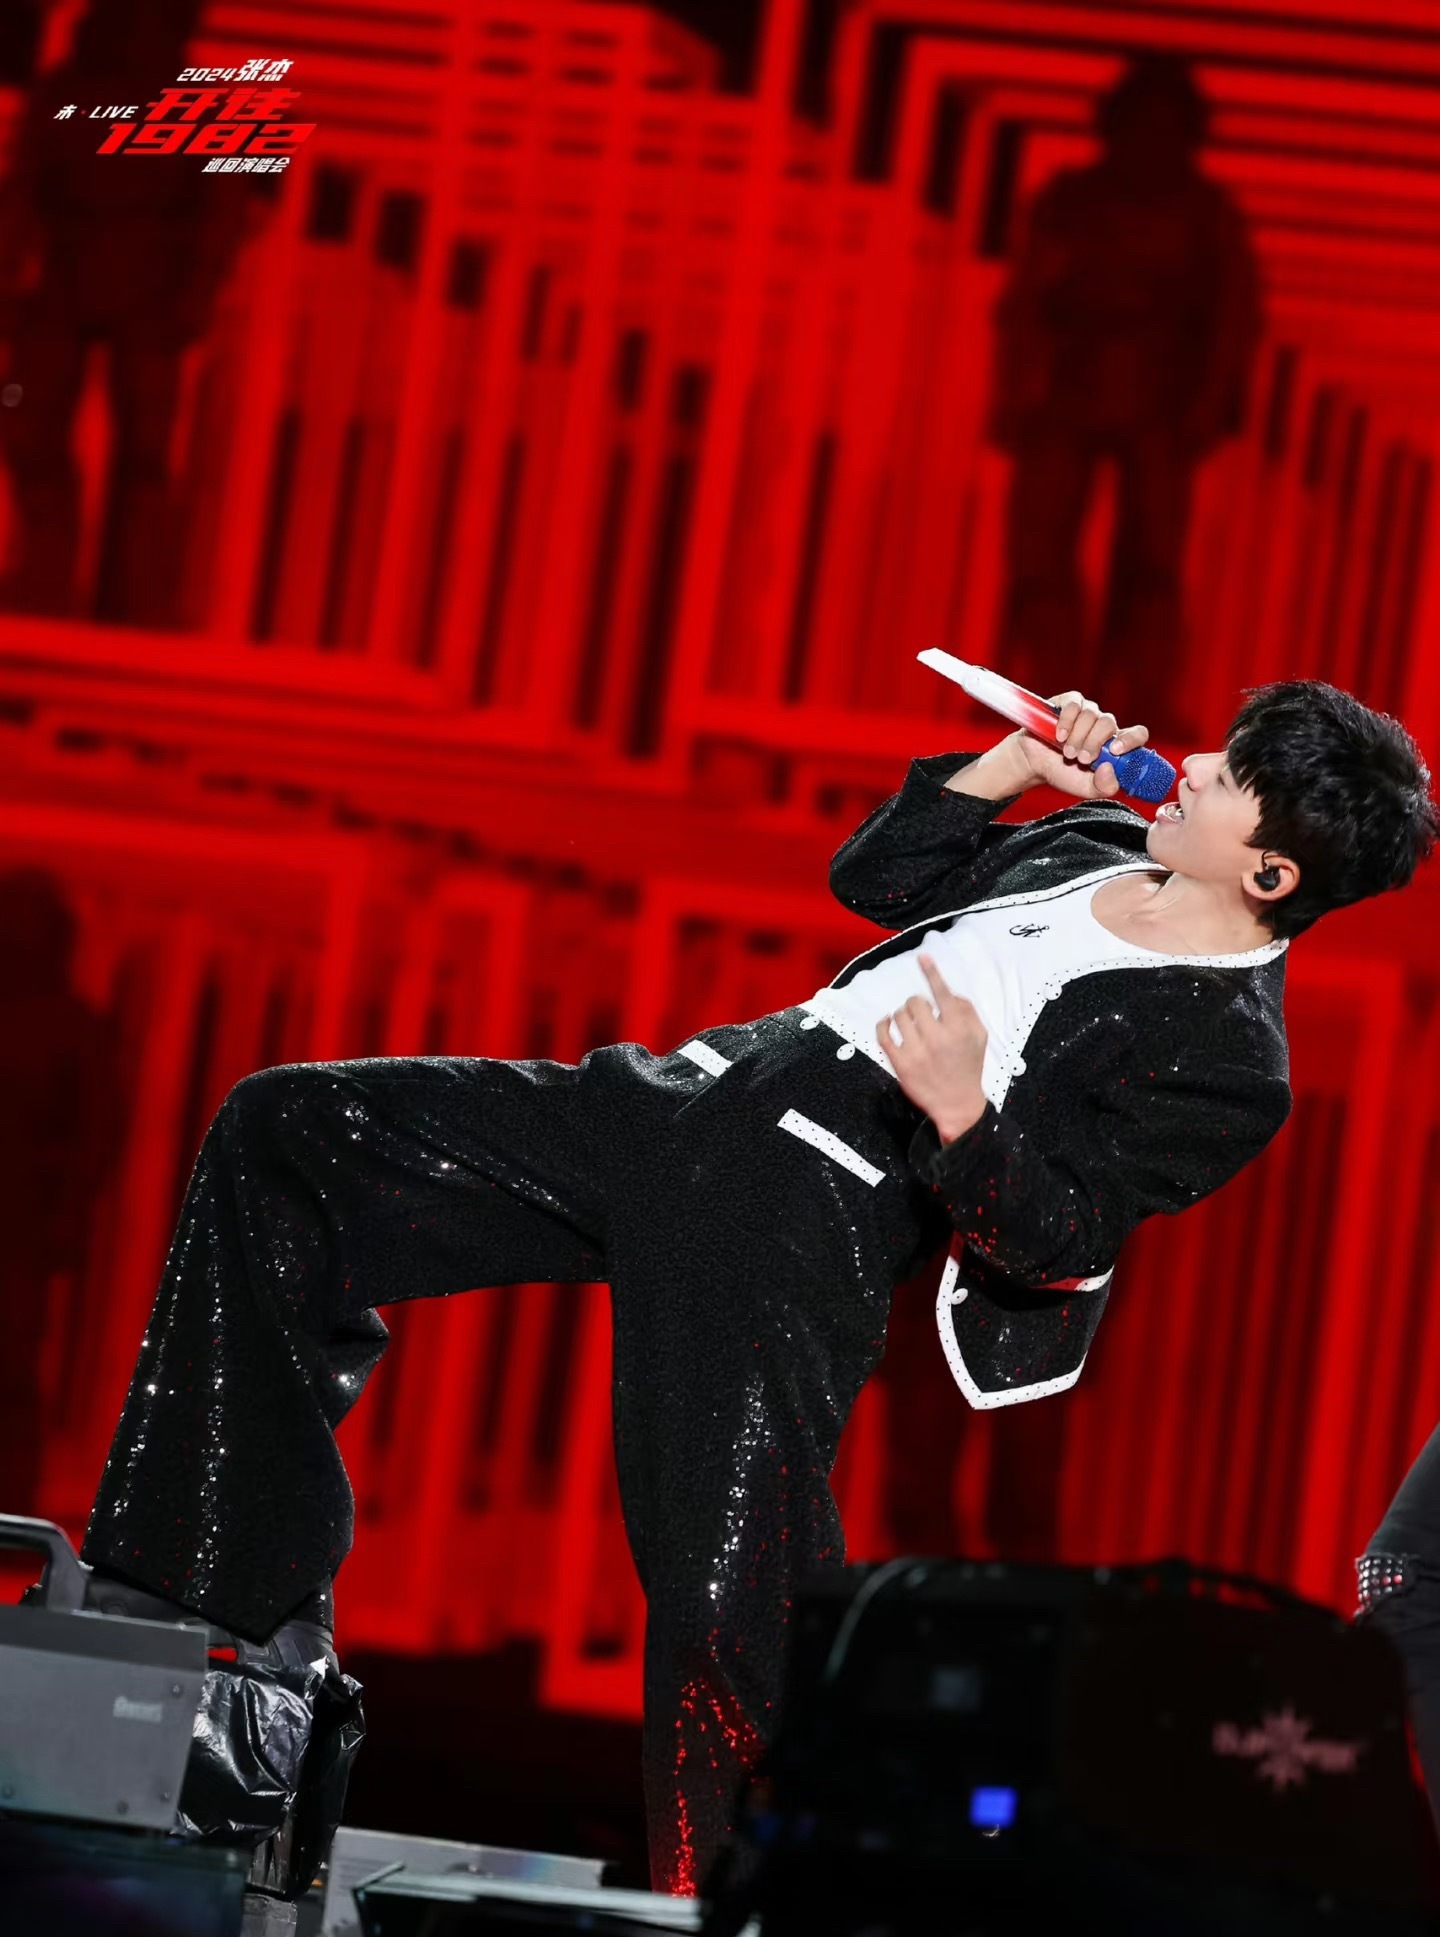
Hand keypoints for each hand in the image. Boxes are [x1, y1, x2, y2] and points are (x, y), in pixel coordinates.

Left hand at [875, 956, 986, 1143]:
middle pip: (915, 1003)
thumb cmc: (969, 1067)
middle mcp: (938, 1038)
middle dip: (916, 1004)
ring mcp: (917, 1051)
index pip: (943, 995)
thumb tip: (948, 992)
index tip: (922, 957)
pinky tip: (888, 1023)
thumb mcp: (979, 1037)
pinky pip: (883, 1035)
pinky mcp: (900, 1063)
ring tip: (910, 1025)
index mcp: (959, 1029)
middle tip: (922, 1015)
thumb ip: (967, 1011)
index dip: (932, 973)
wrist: (957, 1104)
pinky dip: (883, 1024)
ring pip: (899, 1016)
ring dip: (902, 1015)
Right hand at [1014, 695, 1150, 799]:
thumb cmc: (1063, 773)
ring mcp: (1087, 712)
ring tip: (1066, 752)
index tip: (1115, 751)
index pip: (1137, 734)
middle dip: (1093, 743)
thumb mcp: (1086, 788)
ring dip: (1077, 736)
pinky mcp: (1069, 703)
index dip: (1131, 739)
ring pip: (1091, 714)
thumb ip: (1104, 786)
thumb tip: (1110, 769)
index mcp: (1114, 745)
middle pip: (1109, 723)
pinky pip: (1074, 704)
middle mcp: (1103, 726)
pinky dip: (1066, 722)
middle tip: (1080, 758)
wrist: (1034, 763)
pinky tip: (1059, 735)